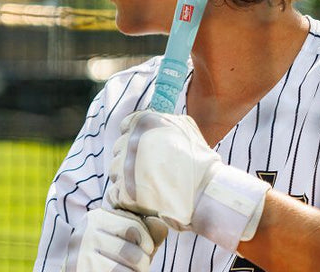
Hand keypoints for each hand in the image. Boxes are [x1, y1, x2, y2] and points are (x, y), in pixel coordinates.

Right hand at [64, 208, 166, 271]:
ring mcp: (82, 252)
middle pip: (132, 245)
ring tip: (131, 271)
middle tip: (140, 266)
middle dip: (143, 260)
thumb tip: (161, 225)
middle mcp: (87, 231)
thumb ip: (145, 232)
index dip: (147, 239)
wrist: (83, 270)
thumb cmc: (108, 259)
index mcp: (97, 217)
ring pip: (129, 264)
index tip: (148, 250)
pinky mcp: (85, 269)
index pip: (133, 224)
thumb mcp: (126, 242)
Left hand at [107, 110, 269, 251]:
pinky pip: (114, 192)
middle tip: (149, 169)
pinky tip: (141, 199)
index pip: (126, 126)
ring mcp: (125, 167)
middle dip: (130, 158)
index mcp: (144, 122)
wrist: (205, 191)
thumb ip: (164, 119)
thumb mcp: (185, 126)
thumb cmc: (199, 159)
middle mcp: (131, 141)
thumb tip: (153, 119)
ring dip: (126, 177)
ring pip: (115, 170)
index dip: (134, 137)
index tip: (144, 149)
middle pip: (119, 149)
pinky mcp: (123, 192)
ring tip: (146, 185)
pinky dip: (124, 196)